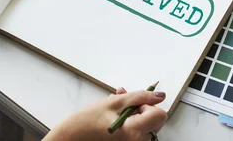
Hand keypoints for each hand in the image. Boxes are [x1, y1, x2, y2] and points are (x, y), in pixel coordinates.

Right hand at [44, 87, 166, 140]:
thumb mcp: (113, 102)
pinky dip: (131, 121)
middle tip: (123, 100)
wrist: (72, 138)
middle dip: (141, 107)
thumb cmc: (87, 121)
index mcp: (134, 131)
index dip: (148, 105)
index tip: (134, 102)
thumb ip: (139, 97)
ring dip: (134, 112)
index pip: (160, 115)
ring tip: (116, 106)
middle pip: (155, 121)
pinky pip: (138, 131)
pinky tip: (116, 115)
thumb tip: (159, 95)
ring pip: (146, 124)